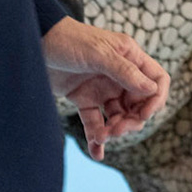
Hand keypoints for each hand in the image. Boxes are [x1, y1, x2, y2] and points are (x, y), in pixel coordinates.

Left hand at [42, 17, 170, 159]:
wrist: (36, 41)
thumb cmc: (68, 39)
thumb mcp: (98, 54)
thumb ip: (124, 72)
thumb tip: (152, 90)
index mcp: (130, 57)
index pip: (156, 80)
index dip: (156, 99)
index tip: (143, 115)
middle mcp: (119, 74)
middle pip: (139, 104)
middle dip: (131, 121)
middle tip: (115, 131)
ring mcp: (102, 87)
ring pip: (118, 116)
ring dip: (114, 130)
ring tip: (101, 138)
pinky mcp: (84, 98)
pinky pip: (96, 121)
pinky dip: (96, 137)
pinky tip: (96, 152)